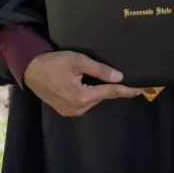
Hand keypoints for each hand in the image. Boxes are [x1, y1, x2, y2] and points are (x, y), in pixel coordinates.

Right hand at [24, 51, 143, 116]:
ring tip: (114, 81)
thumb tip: (119, 77)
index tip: (142, 89)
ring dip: (103, 90)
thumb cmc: (55, 62)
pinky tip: (97, 85)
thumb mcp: (79, 61)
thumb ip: (100, 70)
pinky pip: (85, 102)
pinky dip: (92, 94)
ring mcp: (71, 111)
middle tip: (131, 82)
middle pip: (103, 96)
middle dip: (116, 89)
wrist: (31, 70)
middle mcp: (78, 108)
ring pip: (94, 99)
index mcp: (82, 96)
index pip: (111, 92)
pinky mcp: (66, 110)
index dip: (127, 90)